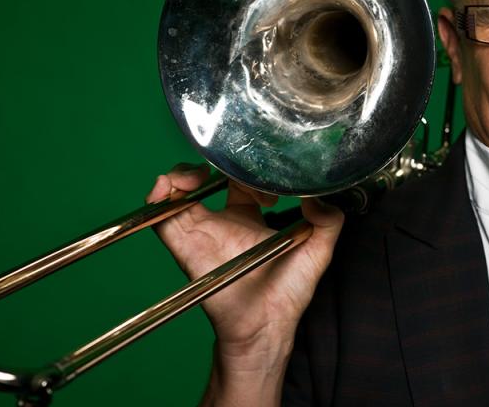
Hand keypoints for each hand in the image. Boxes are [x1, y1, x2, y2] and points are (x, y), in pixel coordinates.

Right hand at [147, 163, 343, 358]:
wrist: (267, 326)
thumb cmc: (288, 293)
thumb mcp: (319, 250)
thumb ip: (329, 220)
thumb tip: (318, 195)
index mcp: (249, 216)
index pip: (238, 178)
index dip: (247, 168)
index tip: (264, 177)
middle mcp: (221, 220)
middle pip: (204, 178)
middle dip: (212, 162)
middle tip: (231, 169)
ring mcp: (200, 232)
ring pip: (178, 191)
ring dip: (180, 173)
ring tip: (194, 175)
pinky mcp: (184, 245)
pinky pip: (161, 216)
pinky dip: (159, 194)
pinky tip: (169, 186)